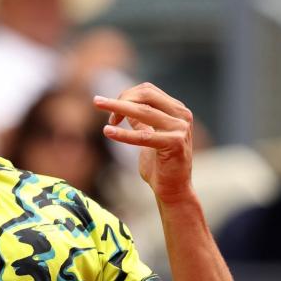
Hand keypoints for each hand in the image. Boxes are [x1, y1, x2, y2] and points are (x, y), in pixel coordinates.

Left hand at [93, 83, 194, 202]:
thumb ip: (140, 120)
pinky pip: (143, 136)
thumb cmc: (159, 163)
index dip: (126, 96)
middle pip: (146, 95)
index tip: (111, 111)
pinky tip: (107, 131)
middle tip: (99, 104)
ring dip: (117, 108)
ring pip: (143, 111)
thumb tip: (123, 106)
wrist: (173, 189)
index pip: (147, 90)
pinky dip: (123, 133)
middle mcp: (182, 115)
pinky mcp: (174, 144)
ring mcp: (180, 129)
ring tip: (98, 104)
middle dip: (120, 98)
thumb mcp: (149, 135)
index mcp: (177, 110)